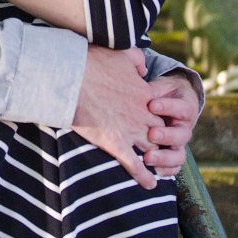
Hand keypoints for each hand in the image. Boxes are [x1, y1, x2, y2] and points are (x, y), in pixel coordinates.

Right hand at [72, 47, 158, 189]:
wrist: (72, 76)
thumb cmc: (93, 62)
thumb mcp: (123, 53)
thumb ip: (138, 60)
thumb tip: (145, 69)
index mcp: (146, 94)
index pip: (165, 111)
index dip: (164, 118)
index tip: (161, 123)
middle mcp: (143, 113)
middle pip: (163, 133)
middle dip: (165, 142)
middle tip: (164, 149)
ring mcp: (130, 129)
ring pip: (154, 150)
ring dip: (158, 160)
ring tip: (161, 169)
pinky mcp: (115, 143)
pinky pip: (135, 165)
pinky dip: (144, 177)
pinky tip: (150, 185)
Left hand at [142, 73, 199, 176]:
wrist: (172, 102)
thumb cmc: (161, 93)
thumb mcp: (159, 87)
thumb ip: (150, 89)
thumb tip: (134, 83)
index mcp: (185, 107)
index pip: (181, 107)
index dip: (167, 107)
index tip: (151, 105)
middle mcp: (184, 127)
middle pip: (181, 135)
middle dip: (166, 136)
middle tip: (151, 135)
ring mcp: (179, 144)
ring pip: (179, 155)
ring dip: (164, 158)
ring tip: (147, 158)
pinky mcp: (173, 155)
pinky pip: (174, 167)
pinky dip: (166, 171)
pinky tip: (154, 173)